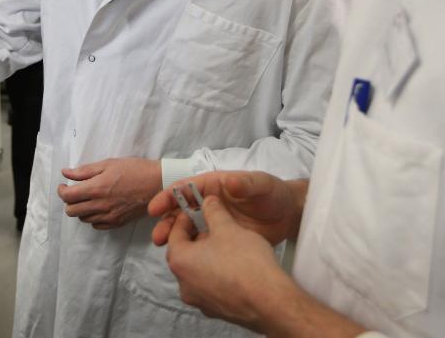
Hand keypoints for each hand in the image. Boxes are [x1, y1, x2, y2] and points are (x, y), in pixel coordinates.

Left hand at [58, 157, 161, 229]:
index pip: (68, 197)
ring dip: (81, 209)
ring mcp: (109, 217)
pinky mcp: (117, 223)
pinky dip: (93, 217)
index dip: (62, 191)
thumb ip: (84, 171)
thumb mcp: (108, 164)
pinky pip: (97, 225)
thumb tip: (66, 173)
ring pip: (83, 219)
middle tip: (75, 192)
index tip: (64, 186)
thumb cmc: (134, 169)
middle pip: (72, 211)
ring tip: (88, 199)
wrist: (157, 183)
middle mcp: (100, 206)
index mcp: (96, 189)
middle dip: (69, 201)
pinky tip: (99, 207)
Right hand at [149, 170, 305, 246]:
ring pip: (187, 230)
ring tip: (166, 250)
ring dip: (175, 239)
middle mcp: (208, 204)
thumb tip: (229, 181)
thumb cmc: (273, 194)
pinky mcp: (221, 240)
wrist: (289, 216)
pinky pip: (201, 245)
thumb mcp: (261, 185)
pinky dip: (191, 252)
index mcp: (213, 186)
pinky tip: (186, 263)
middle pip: (181, 211)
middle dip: (167, 222)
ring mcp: (213, 223)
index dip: (168, 197)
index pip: (185, 189)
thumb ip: (246, 183)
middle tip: (158, 238)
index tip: (155, 209)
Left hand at [162, 198, 366, 337]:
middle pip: (185, 252)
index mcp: (180, 261)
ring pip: (198, 270)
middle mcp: (183, 284)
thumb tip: (208, 202)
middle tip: (214, 225)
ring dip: (208, 255)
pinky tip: (236, 265)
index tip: (198, 210)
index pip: (174, 232)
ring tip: (227, 243)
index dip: (186, 217)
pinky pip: (211, 285)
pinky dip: (218, 272)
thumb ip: (213, 210)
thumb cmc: (246, 263)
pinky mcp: (216, 310)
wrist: (271, 301)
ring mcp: (200, 301)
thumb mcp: (228, 227)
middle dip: (198, 236)